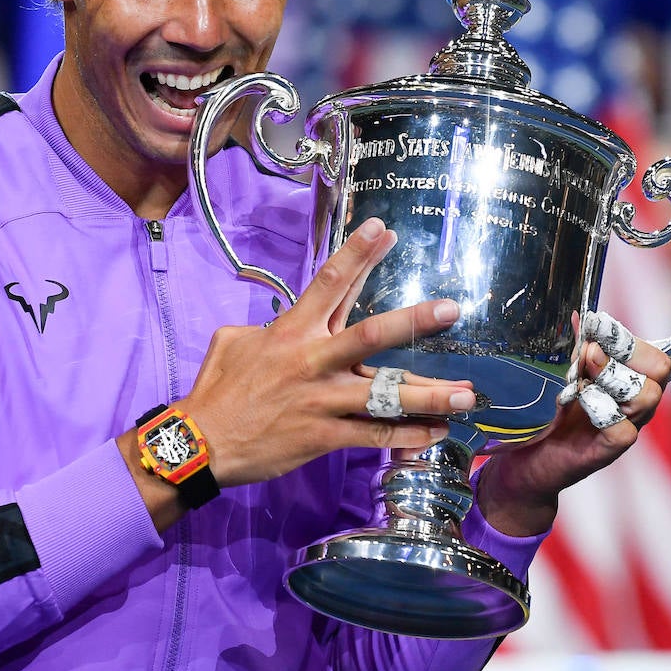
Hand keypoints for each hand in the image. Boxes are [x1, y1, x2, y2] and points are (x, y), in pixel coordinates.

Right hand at [181, 217, 477, 486]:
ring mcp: (321, 400)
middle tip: (452, 309)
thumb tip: (279, 324)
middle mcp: (312, 360)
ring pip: (384, 394)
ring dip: (429, 394)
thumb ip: (264, 327)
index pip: (330, 282)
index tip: (384, 228)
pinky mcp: (323, 435)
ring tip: (468, 393)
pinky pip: (374, 435)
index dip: (358, 253)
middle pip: (371, 336)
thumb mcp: (233, 341)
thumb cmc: (217, 389)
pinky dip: (408, 435)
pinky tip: (437, 432)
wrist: (201, 442)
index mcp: (291, 331)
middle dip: (414, 321)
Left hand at [475, 309, 670, 536]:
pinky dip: (597, 409)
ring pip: (646, 395)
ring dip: (607, 377)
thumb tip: (580, 316)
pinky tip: (576, 405)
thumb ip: (581, 344)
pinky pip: (622, 427)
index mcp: (636, 377)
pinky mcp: (612, 449)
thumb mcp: (568, 369)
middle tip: (588, 350)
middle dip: (625, 349)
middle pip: (660, 367)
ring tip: (576, 379)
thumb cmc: (556, 409)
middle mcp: (640, 402)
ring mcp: (630, 426)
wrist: (533, 456)